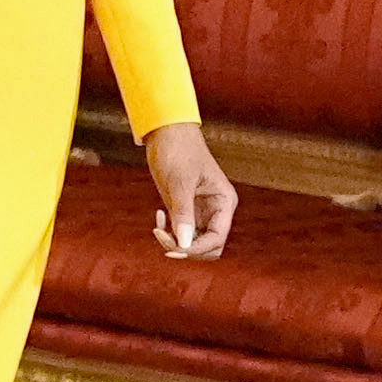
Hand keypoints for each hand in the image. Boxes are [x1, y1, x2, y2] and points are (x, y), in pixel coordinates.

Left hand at [142, 120, 237, 259]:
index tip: (173, 248)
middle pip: (209, 247)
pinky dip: (169, 232)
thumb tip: (184, 244)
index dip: (197, 249)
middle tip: (162, 237)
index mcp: (223, 202)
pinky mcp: (186, 209)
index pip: (217, 239)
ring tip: (157, 228)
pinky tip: (159, 216)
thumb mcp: (179, 182)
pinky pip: (181, 232)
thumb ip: (183, 214)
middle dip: (186, 248)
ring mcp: (201, 211)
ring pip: (193, 242)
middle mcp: (216, 210)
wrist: (166, 132)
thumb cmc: (177, 150)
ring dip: (175, 241)